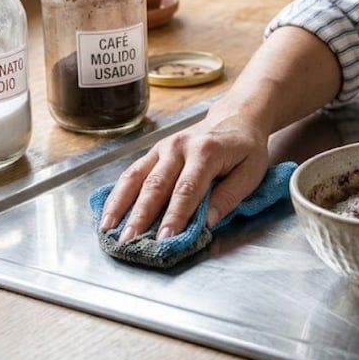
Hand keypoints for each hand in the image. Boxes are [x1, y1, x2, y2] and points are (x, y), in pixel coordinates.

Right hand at [98, 108, 270, 242]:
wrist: (236, 117)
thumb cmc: (245, 148)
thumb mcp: (250, 173)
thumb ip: (229, 197)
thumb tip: (207, 223)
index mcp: (206, 151)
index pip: (187, 189)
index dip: (175, 216)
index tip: (165, 240)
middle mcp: (179, 147)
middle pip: (156, 185)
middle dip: (141, 216)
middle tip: (129, 242)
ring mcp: (162, 147)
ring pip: (136, 177)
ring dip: (120, 205)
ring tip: (108, 230)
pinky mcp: (153, 152)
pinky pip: (131, 173)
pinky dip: (117, 194)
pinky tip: (108, 213)